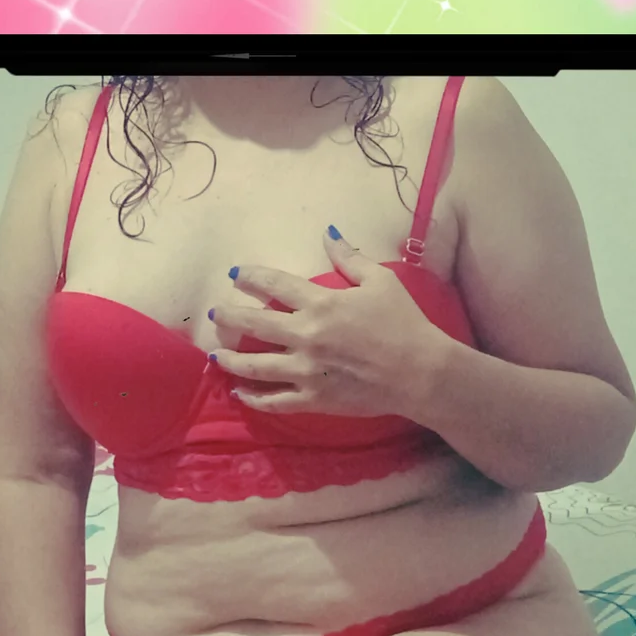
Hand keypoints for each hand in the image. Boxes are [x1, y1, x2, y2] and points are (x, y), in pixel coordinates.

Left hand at [207, 226, 445, 416]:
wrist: (419, 372)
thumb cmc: (403, 323)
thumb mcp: (380, 281)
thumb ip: (350, 258)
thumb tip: (328, 234)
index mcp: (321, 303)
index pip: (274, 285)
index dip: (251, 277)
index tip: (235, 274)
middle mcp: (306, 335)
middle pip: (254, 324)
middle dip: (230, 316)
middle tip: (216, 314)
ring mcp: (306, 370)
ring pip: (255, 366)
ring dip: (231, 360)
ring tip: (217, 355)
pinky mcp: (313, 398)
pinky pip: (274, 401)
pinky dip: (253, 399)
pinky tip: (239, 393)